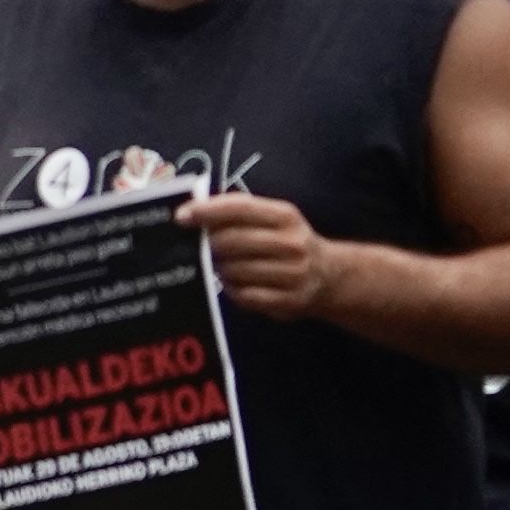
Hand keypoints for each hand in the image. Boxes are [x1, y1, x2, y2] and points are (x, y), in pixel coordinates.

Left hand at [180, 189, 337, 322]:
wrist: (328, 276)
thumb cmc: (286, 241)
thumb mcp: (272, 218)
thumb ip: (237, 212)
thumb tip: (191, 211)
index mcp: (285, 216)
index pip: (239, 208)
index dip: (207, 211)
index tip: (181, 216)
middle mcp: (292, 243)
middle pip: (232, 241)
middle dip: (209, 244)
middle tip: (201, 247)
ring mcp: (293, 274)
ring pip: (234, 270)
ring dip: (219, 269)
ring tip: (221, 265)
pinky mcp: (288, 301)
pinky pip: (244, 296)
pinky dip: (232, 290)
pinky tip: (234, 284)